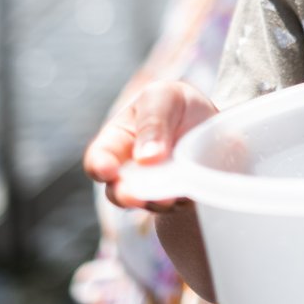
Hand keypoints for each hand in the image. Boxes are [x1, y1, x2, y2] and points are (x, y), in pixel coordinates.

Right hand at [84, 80, 216, 209]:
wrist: (206, 120)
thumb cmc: (173, 104)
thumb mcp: (162, 98)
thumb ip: (153, 122)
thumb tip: (146, 158)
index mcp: (115, 142)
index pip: (98, 159)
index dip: (99, 167)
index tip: (108, 170)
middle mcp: (128, 171)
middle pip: (118, 192)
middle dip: (125, 196)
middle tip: (135, 197)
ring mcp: (153, 187)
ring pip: (150, 203)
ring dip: (158, 201)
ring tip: (170, 195)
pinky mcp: (177, 198)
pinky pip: (178, 205)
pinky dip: (183, 200)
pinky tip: (190, 190)